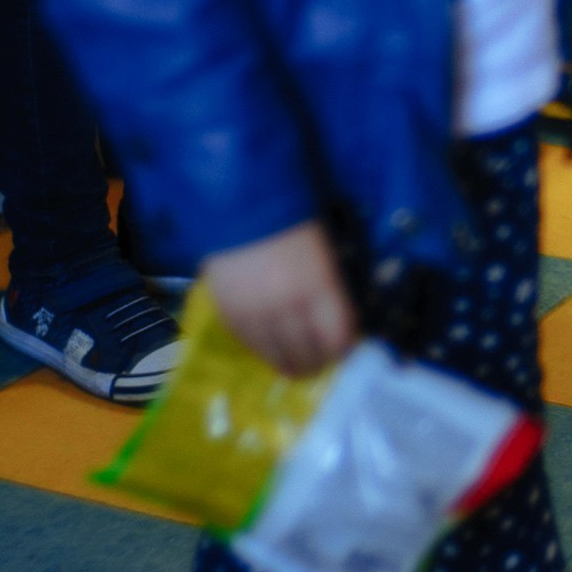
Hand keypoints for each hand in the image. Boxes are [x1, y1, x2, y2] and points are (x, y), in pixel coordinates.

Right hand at [202, 222, 355, 375]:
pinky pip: (249, 345)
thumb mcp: (323, 253)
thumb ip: (329, 289)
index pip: (337, 338)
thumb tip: (334, 321)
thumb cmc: (291, 221)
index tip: (342, 349)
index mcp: (319, 288)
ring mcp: (257, 313)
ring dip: (289, 364)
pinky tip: (269, 349)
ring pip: (277, 356)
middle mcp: (289, 307)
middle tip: (318, 363)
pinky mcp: (229, 314)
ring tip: (294, 367)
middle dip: (317, 363)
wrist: (240, 204)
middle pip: (308, 354)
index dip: (342, 349)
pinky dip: (262, 350)